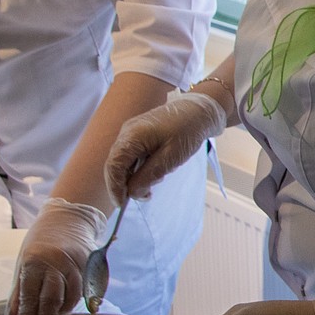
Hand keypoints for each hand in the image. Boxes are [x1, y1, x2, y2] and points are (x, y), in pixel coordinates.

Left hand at [7, 198, 108, 314]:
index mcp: (34, 262)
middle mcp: (56, 263)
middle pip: (52, 299)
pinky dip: (76, 300)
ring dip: (62, 311)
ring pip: (72, 297)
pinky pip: (85, 291)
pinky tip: (68, 303)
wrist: (68, 219)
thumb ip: (19, 294)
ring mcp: (76, 264)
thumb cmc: (40, 244)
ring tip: (54, 314)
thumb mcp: (23, 265)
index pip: (30, 295)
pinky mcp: (91, 266)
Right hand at [105, 92, 225, 204]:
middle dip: (126, 184)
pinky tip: (157, 170)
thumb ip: (149, 175)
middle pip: (116, 165)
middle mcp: (127, 133)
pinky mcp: (139, 134)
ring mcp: (132, 132)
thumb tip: (132, 192)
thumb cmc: (188, 131)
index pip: (113, 166)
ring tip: (157, 180)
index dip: (115, 187)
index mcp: (132, 136)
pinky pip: (133, 155)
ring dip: (136, 176)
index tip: (122, 204)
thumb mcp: (171, 158)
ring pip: (125, 162)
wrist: (200, 110)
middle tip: (145, 197)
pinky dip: (141, 167)